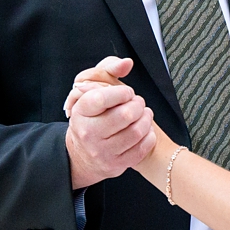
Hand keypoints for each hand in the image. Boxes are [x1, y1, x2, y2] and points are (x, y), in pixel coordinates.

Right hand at [63, 55, 156, 189]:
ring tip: (143, 114)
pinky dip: (149, 136)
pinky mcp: (116, 166)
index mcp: (80, 112)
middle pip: (125, 115)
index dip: (121, 93)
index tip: (127, 93)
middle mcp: (88, 134)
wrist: (83, 154)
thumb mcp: (92, 88)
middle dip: (138, 105)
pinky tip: (144, 130)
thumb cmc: (92, 115)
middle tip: (137, 103)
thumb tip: (127, 63)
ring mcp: (102, 152)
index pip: (102, 98)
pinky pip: (142, 148)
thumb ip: (107, 68)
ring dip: (146, 119)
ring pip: (137, 131)